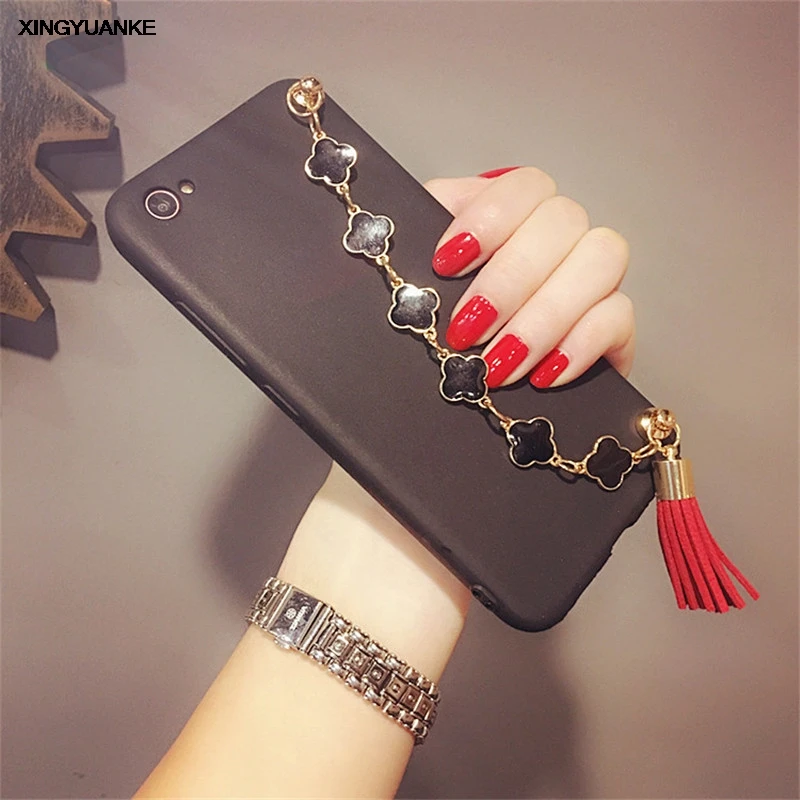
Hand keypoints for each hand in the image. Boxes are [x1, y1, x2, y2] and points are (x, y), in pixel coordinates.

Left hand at [425, 167, 633, 388]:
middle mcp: (563, 235)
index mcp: (517, 213)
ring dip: (544, 317)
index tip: (445, 264)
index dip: (489, 219)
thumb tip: (405, 225)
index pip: (525, 185)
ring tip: (497, 366)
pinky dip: (579, 345)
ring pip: (602, 260)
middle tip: (465, 333)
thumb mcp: (421, 275)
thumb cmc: (446, 323)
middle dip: (508, 282)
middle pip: (563, 221)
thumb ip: (420, 240)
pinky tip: (541, 376)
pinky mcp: (615, 325)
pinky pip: (620, 315)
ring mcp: (596, 276)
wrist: (476, 384)